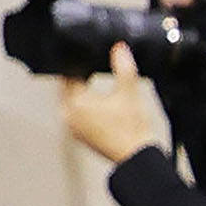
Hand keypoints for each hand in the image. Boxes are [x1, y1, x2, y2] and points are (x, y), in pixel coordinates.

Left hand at [57, 43, 157, 163]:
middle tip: (92, 71)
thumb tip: (120, 49)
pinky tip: (101, 108)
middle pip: (68, 88)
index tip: (89, 58)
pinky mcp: (81, 136)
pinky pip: (77, 115)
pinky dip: (85, 109)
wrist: (138, 157)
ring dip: (81, 94)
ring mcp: (73, 127)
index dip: (79, 64)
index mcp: (75, 102)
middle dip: (79, 79)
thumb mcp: (130, 93)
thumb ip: (124, 67)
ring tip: (97, 90)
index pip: (69, 75)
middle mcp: (68, 115)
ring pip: (71, 102)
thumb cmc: (132, 131)